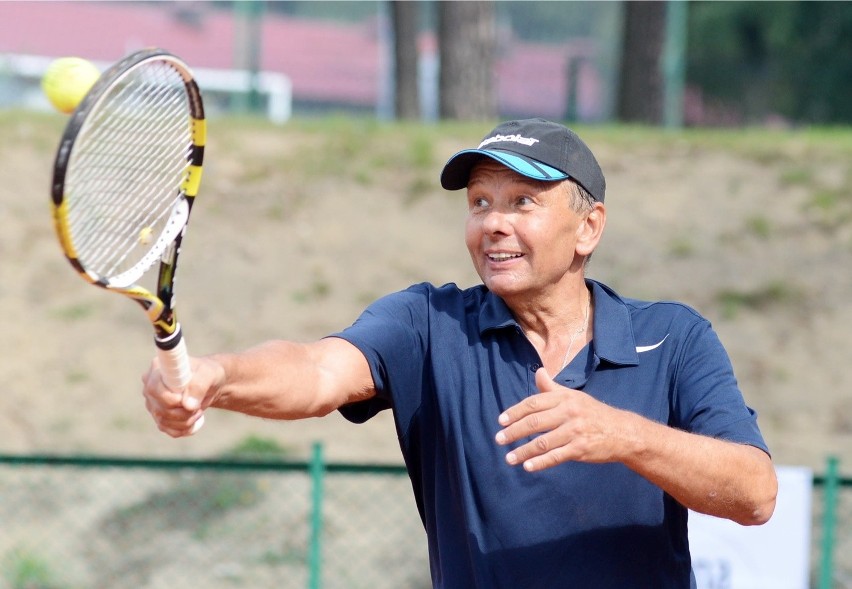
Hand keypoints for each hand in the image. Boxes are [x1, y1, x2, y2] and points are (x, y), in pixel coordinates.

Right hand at [141, 356, 222, 437]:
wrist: (209, 385)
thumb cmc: (207, 374)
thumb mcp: (208, 374)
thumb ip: (198, 386)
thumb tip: (187, 405)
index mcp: (157, 369)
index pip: (153, 388)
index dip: (169, 398)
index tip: (183, 399)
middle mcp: (150, 386)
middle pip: (160, 409)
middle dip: (183, 412)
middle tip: (198, 405)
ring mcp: (152, 403)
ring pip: (164, 421)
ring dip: (186, 420)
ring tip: (198, 409)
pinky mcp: (158, 416)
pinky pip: (168, 429)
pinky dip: (184, 428)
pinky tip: (193, 419)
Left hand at [494, 367, 632, 471]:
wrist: (623, 432)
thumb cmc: (593, 413)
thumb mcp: (574, 397)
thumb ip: (552, 388)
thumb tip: (538, 372)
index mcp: (565, 398)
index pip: (534, 403)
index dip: (515, 412)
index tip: (501, 421)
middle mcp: (569, 412)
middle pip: (534, 422)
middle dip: (514, 432)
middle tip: (499, 439)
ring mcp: (575, 431)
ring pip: (543, 442)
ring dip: (523, 451)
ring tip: (509, 458)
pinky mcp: (581, 449)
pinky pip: (555, 456)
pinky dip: (540, 462)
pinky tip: (527, 466)